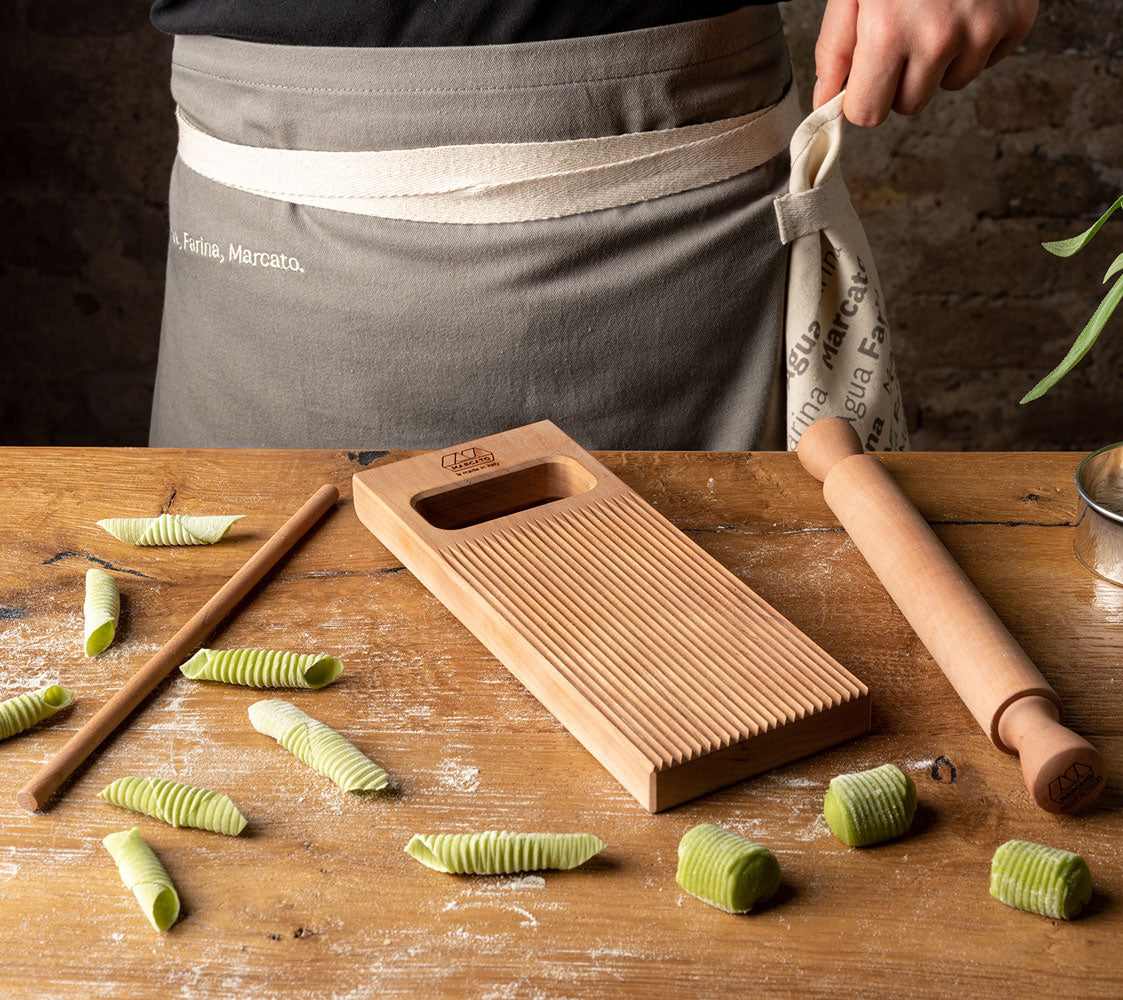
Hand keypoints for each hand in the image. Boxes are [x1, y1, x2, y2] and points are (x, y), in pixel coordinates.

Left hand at [813, 0, 1038, 125]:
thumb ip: (835, 50)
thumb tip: (826, 100)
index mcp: (887, 33)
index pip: (868, 114)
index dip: (864, 97)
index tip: (866, 78)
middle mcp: (936, 38)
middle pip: (909, 105)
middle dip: (901, 80)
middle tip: (904, 35)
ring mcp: (980, 31)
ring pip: (949, 85)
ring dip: (940, 63)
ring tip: (937, 15)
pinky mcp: (1014, 21)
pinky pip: (986, 62)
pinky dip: (975, 44)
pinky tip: (966, 9)